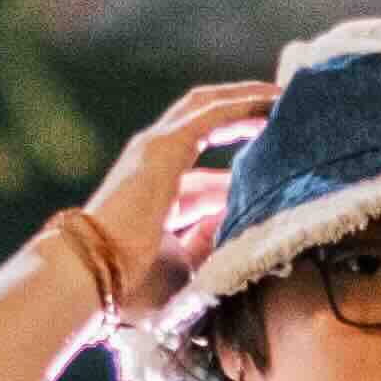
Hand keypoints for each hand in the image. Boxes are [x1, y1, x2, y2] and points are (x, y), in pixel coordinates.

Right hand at [70, 79, 277, 308]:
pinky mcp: (164, 145)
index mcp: (155, 195)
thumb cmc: (134, 286)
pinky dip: (245, 103)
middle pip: (204, 121)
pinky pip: (213, 112)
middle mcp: (152, 162)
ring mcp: (154, 148)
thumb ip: (213, 243)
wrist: (94, 277)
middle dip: (244, 110)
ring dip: (249, 98)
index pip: (204, 178)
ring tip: (287, 94)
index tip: (281, 170)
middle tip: (286, 107)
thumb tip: (246, 224)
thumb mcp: (187, 265)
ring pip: (208, 106)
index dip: (241, 175)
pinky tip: (275, 100)